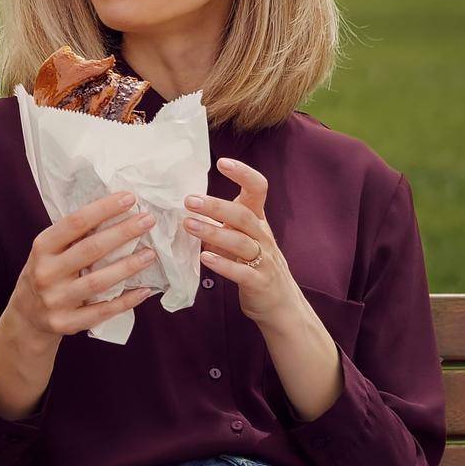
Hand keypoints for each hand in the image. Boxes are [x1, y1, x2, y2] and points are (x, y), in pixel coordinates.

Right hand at [4, 191, 160, 347]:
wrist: (26, 316)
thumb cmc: (46, 273)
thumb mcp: (48, 251)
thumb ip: (73, 236)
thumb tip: (115, 212)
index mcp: (42, 248)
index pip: (75, 223)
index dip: (104, 209)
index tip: (129, 198)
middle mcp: (46, 272)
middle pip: (91, 249)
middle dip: (123, 232)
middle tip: (148, 220)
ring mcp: (55, 300)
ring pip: (98, 282)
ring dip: (128, 267)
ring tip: (150, 254)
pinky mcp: (66, 322)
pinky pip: (101, 311)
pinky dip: (125, 301)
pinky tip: (143, 291)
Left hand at [183, 157, 304, 328]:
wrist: (280, 303)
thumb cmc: (253, 264)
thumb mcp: (239, 237)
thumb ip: (219, 223)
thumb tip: (184, 206)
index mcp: (257, 220)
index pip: (258, 189)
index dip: (243, 174)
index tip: (222, 162)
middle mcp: (263, 236)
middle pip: (243, 216)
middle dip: (216, 206)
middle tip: (189, 200)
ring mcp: (264, 260)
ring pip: (242, 242)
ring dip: (214, 233)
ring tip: (188, 225)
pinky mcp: (260, 283)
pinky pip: (242, 272)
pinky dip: (223, 265)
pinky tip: (205, 258)